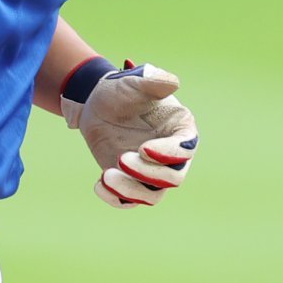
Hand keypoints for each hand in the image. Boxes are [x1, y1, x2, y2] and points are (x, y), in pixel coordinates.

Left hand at [60, 59, 197, 207]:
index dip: (169, 154)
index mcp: (180, 129)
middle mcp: (172, 155)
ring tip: (106, 175)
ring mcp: (152, 171)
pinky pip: (129, 201)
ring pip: (152, 195)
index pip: (186, 149)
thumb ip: (153, 81)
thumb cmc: (120, 91)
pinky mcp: (132, 182)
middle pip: (172, 177)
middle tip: (120, 159)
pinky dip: (116, 198)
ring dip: (131, 190)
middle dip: (148, 173)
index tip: (144, 149)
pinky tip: (98, 184)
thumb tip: (173, 83)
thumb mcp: (133, 82)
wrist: (96, 105)